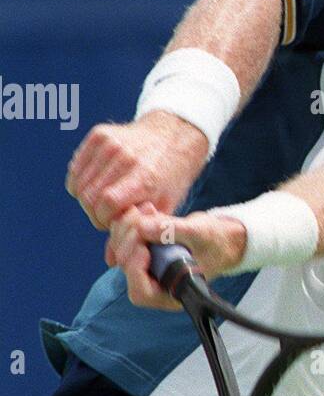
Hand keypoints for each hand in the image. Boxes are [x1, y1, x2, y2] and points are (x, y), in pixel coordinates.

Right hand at [66, 112, 209, 230]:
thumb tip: (111, 261)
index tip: (113, 223)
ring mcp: (110, 144)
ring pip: (79, 184)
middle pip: (88, 197)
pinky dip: (81, 181)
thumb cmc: (171, 175)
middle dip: (94, 213)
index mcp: (144, 177)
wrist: (174, 134)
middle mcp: (125, 158)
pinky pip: (76, 168)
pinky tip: (97, 185)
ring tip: (105, 201)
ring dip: (87, 199)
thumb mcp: (164, 206)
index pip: (106, 206)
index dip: (104, 220)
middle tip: (108, 214)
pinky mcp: (99, 135)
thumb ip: (138, 232)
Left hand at [108, 203, 247, 309]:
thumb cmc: (217, 242)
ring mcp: (150, 268)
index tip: (143, 247)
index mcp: (172, 292)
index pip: (140, 291)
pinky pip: (127, 239)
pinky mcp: (146, 252)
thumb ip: (172, 232)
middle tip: (140, 217)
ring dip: (127, 227)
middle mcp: (157, 284)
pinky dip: (131, 222)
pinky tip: (147, 209)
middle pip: (127, 267)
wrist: (223, 236)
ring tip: (147, 209)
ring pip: (122, 251)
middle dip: (128, 240)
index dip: (135, 269)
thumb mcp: (200, 234)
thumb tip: (142, 227)